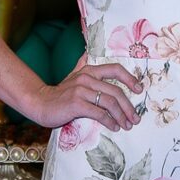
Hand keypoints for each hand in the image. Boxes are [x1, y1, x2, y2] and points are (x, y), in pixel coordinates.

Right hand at [23, 62, 143, 131]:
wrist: (39, 103)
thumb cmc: (59, 94)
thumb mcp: (72, 76)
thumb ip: (81, 65)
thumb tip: (86, 52)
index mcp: (89, 70)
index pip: (115, 69)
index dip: (130, 79)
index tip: (139, 89)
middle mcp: (86, 77)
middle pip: (116, 91)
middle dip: (129, 107)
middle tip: (135, 118)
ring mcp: (81, 90)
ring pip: (110, 102)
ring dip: (122, 116)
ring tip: (126, 125)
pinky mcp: (76, 104)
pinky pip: (99, 113)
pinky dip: (109, 121)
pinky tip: (114, 127)